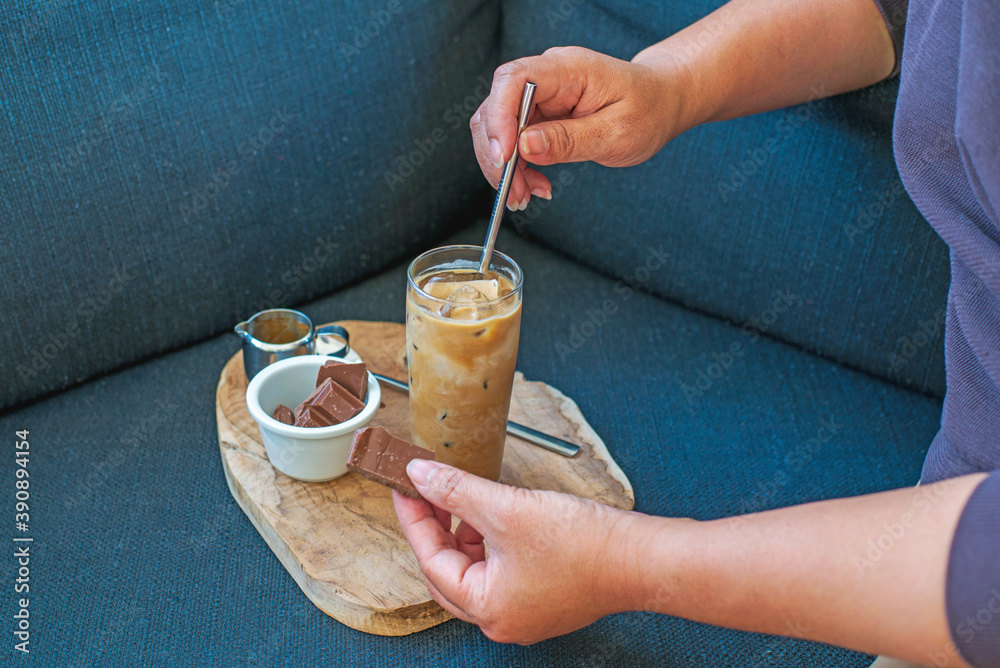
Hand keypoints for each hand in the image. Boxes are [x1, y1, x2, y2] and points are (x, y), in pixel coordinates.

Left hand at [392, 459, 645, 643]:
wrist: (641, 556)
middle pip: (448, 573)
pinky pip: (500, 572)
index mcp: (487, 608)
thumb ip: (456, 491)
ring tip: (463, 499)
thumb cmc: (583, 544)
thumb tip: (421, 476)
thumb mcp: (506, 508)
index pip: (431, 561)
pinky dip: (490, 544)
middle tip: (427, 492)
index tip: (406, 488)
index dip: (416, 519)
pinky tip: (494, 517)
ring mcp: (524, 612)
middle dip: (437, 530)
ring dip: (464, 535)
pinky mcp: (543, 598)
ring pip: (475, 572)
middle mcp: (502, 620)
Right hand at [470, 46, 688, 210]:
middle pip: (496, 107)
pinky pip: (513, 140)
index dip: (499, 117)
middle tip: (515, 192)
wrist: (660, 102)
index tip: (505, 157)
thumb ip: (569, 140)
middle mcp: (547, 76)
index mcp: (569, 69)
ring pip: (498, 128)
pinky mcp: (539, 114)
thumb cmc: (648, 110)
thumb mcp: (617, 132)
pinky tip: (533, 184)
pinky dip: (517, 167)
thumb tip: (524, 146)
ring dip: (505, 167)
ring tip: (524, 195)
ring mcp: (540, 95)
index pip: (514, 80)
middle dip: (498, 155)